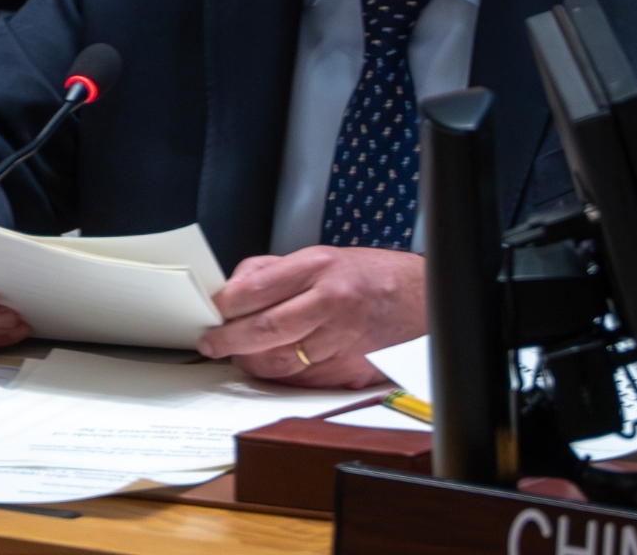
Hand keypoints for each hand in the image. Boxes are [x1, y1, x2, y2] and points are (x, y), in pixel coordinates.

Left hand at [198, 245, 424, 387]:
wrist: (424, 300)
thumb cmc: (371, 277)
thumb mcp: (322, 256)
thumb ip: (274, 271)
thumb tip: (234, 290)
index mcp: (320, 267)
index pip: (255, 289)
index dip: (225, 305)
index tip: (212, 311)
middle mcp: (331, 303)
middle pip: (263, 330)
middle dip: (228, 339)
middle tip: (213, 342)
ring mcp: (342, 340)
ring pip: (278, 362)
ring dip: (250, 361)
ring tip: (238, 353)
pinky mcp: (349, 371)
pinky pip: (301, 380)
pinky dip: (279, 375)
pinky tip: (271, 364)